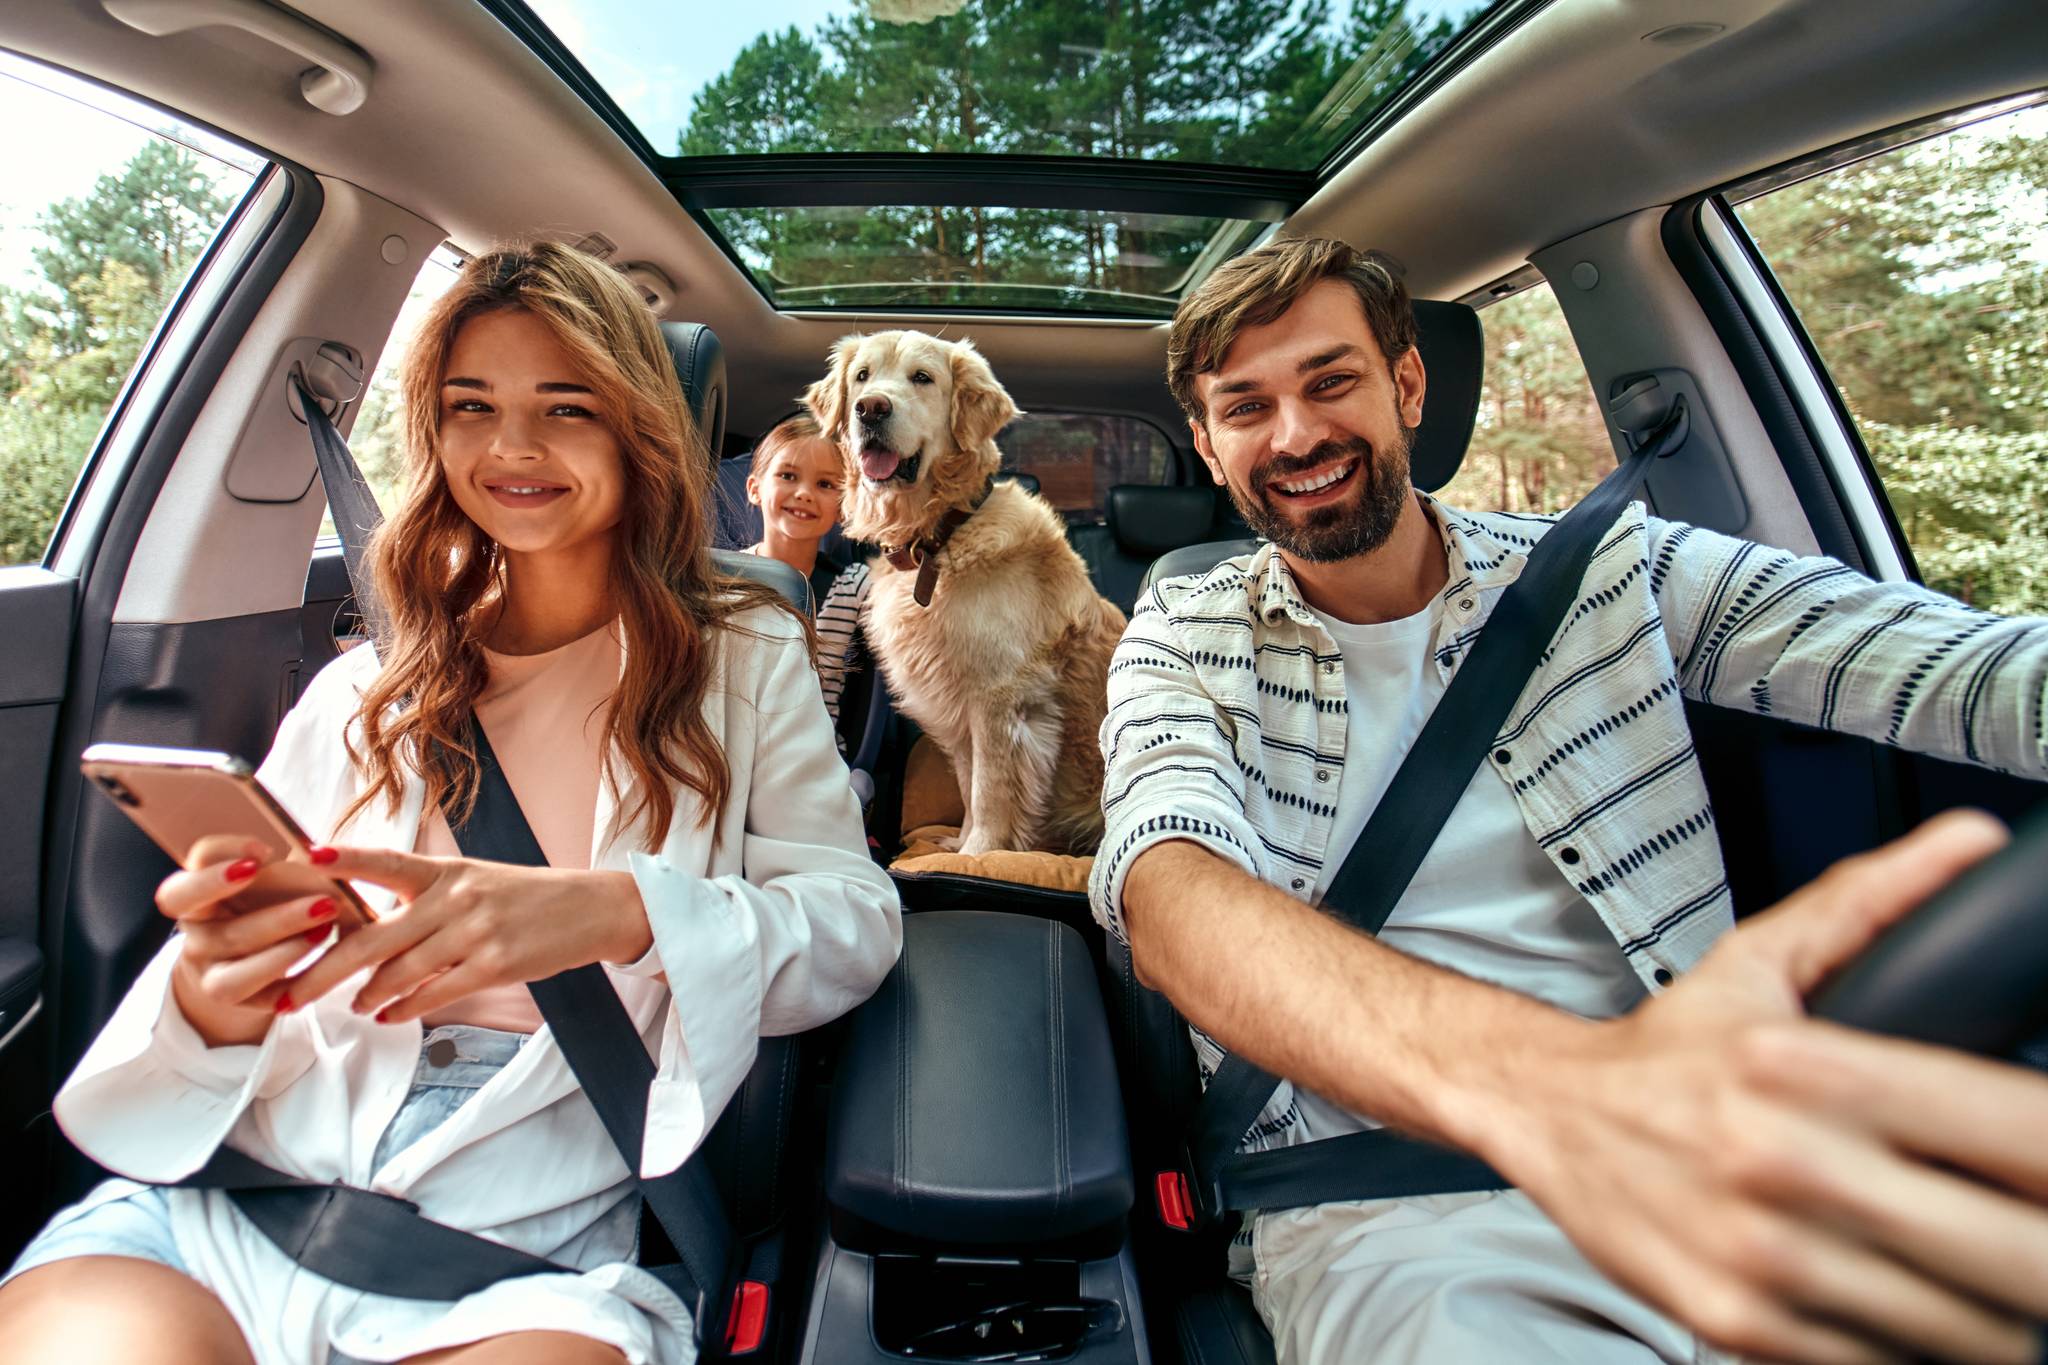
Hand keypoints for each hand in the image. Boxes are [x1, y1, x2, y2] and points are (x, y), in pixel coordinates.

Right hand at [161, 835, 344, 1046]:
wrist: (240, 951)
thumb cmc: (252, 896)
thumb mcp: (252, 875)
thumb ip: (262, 861)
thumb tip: (311, 850)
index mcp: (189, 902)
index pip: (179, 891)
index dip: (213, 874)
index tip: (263, 852)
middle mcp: (195, 941)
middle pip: (224, 935)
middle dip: (278, 919)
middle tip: (324, 901)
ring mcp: (212, 976)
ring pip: (238, 977)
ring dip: (288, 954)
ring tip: (327, 931)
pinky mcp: (240, 1002)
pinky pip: (267, 1001)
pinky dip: (298, 985)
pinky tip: (327, 966)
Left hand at [283, 848, 652, 1022]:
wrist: (590, 908)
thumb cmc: (525, 897)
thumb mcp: (475, 882)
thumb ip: (425, 901)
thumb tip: (368, 934)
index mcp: (446, 871)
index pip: (385, 862)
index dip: (345, 860)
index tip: (306, 857)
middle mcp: (455, 898)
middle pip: (373, 938)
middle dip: (324, 969)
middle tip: (288, 993)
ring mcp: (475, 932)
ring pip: (400, 972)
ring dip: (367, 996)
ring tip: (351, 1007)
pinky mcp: (495, 964)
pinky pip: (436, 993)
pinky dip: (405, 1009)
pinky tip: (389, 1016)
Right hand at [1494, 810, 2047, 1363]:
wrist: (1543, 1113)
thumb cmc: (1666, 1049)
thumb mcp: (1763, 959)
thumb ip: (1876, 903)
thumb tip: (1976, 843)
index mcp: (1811, 1068)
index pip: (2018, 1129)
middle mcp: (1791, 1165)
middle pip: (2018, 1252)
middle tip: (2040, 1230)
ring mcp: (1771, 1257)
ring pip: (1970, 1328)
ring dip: (1998, 1309)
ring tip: (1982, 1271)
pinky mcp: (1744, 1324)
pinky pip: (1888, 1362)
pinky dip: (1918, 1344)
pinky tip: (1910, 1302)